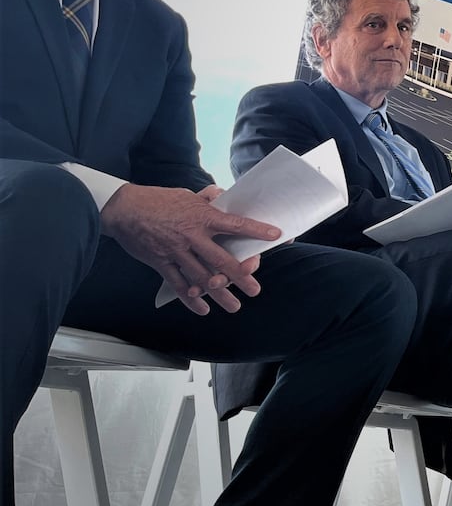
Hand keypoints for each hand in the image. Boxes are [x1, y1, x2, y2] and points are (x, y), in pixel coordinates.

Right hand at [100, 183, 279, 314]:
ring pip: (201, 277)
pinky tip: (203, 309)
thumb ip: (208, 201)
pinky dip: (190, 299)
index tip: (275, 236)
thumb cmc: (158, 200)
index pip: (235, 224)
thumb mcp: (187, 196)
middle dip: (239, 276)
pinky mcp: (161, 262)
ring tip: (234, 306)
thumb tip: (223, 196)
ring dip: (218, 294)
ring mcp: (176, 251)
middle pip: (220, 259)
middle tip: (255, 289)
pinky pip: (178, 284)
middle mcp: (191, 236)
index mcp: (202, 217)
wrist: (123, 209)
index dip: (256, 230)